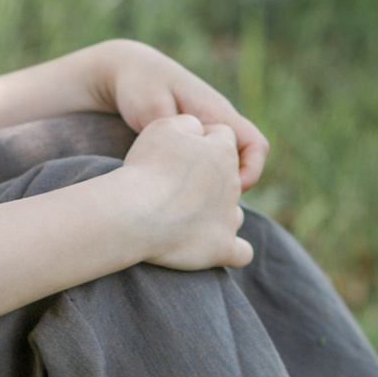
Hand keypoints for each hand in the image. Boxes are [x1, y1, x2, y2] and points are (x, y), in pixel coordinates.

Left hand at [91, 41, 268, 188]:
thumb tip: (184, 162)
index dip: (250, 172)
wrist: (126, 70)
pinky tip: (172, 189)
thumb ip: (171, 132)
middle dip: (228, 186)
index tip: (225, 190)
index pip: (256, 145)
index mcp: (217, 112)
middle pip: (244, 162)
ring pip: (223, 166)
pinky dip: (197, 180)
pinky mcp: (190, 142)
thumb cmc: (139, 85)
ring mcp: (206, 133)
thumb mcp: (151, 107)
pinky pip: (205, 165)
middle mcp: (217, 124)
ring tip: (184, 200)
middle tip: (199, 203)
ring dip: (212, 185)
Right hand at [119, 114, 253, 269]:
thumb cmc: (146, 168)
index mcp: (222, 151)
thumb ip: (188, 124)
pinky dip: (232, 250)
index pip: (222, 137)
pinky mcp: (222, 248)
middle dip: (206, 180)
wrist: (136, 213)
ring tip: (186, 219)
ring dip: (217, 213)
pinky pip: (242, 252)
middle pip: (227, 177)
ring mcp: (229, 218)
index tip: (175, 153)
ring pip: (234, 213)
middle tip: (172, 187)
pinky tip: (214, 247)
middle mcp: (232, 184)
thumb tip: (199, 131)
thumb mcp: (163, 126)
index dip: (200, 142)